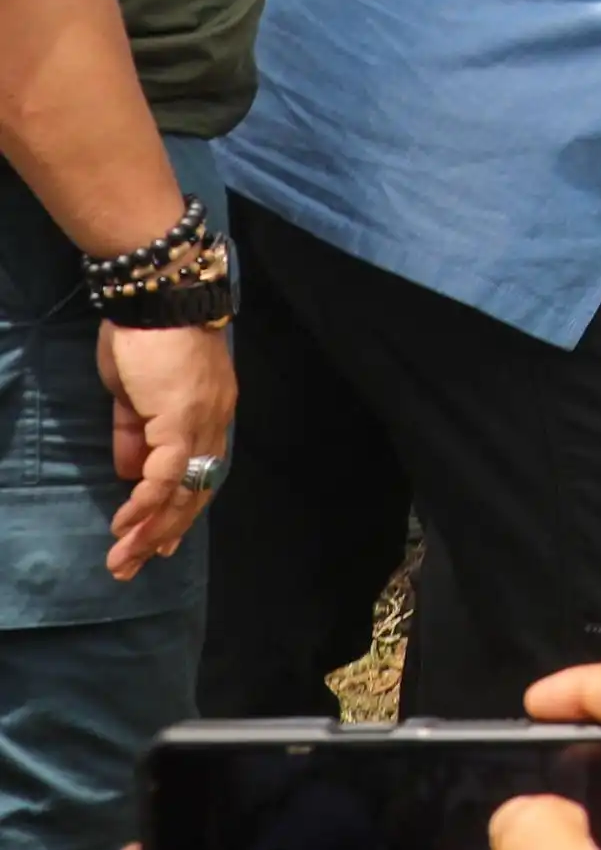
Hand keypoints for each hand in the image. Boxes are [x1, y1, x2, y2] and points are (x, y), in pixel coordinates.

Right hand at [96, 317, 234, 579]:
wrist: (155, 298)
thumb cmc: (143, 338)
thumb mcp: (133, 394)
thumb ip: (135, 432)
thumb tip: (131, 471)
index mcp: (208, 413)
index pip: (201, 470)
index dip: (182, 507)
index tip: (163, 540)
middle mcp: (214, 421)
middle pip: (197, 488)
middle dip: (165, 530)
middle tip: (136, 564)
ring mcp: (201, 421)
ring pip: (184, 489)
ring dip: (152, 529)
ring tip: (124, 559)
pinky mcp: (180, 420)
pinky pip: (165, 474)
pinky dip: (146, 503)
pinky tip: (127, 524)